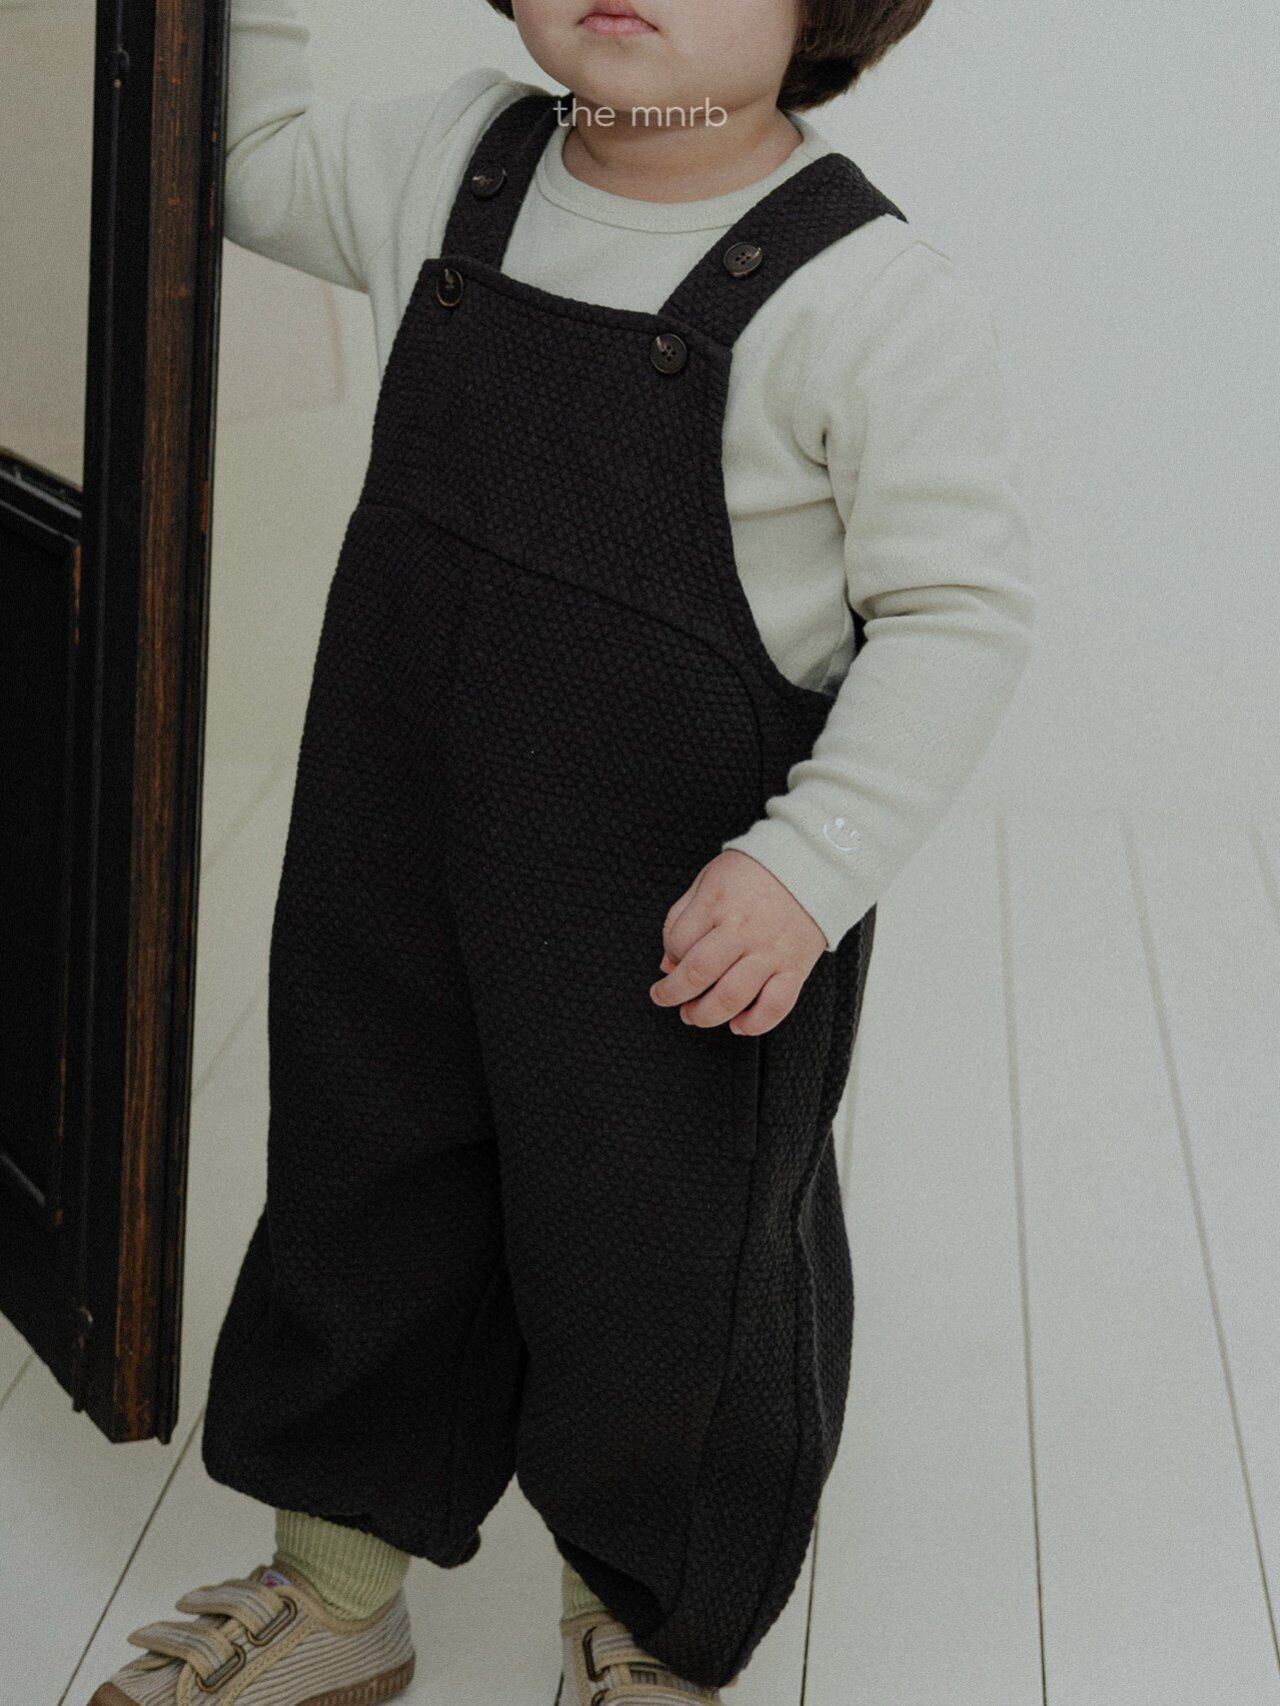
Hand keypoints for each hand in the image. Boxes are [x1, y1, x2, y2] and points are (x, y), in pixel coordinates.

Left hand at [650, 849, 826, 1035]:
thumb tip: (668, 963)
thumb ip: (682, 917)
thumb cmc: (757, 870)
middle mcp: (743, 929)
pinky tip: (739, 1024)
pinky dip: (754, 1024)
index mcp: (717, 903)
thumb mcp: (708, 879)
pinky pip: (775, 1006)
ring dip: (705, 1015)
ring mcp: (770, 951)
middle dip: (674, 994)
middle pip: (698, 973)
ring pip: (731, 996)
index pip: (678, 941)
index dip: (668, 957)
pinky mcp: (795, 967)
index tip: (670, 963)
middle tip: (667, 998)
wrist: (812, 863)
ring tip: (694, 1015)